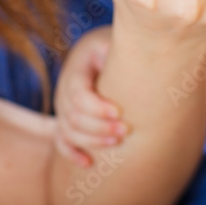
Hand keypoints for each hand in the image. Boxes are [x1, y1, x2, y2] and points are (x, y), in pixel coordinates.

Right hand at [54, 26, 128, 166]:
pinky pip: (61, 140)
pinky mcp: (67, 118)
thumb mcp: (118, 41)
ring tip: (116, 142)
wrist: (107, 49)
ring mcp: (64, 104)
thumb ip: (126, 49)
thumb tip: (145, 59)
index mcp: (78, 64)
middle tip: (125, 131)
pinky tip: (88, 163)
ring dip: (91, 140)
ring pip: (67, 130)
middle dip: (99, 127)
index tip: (119, 113)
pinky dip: (72, 153)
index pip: (77, 92)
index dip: (95, 107)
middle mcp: (65, 86)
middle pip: (72, 115)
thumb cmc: (121, 46)